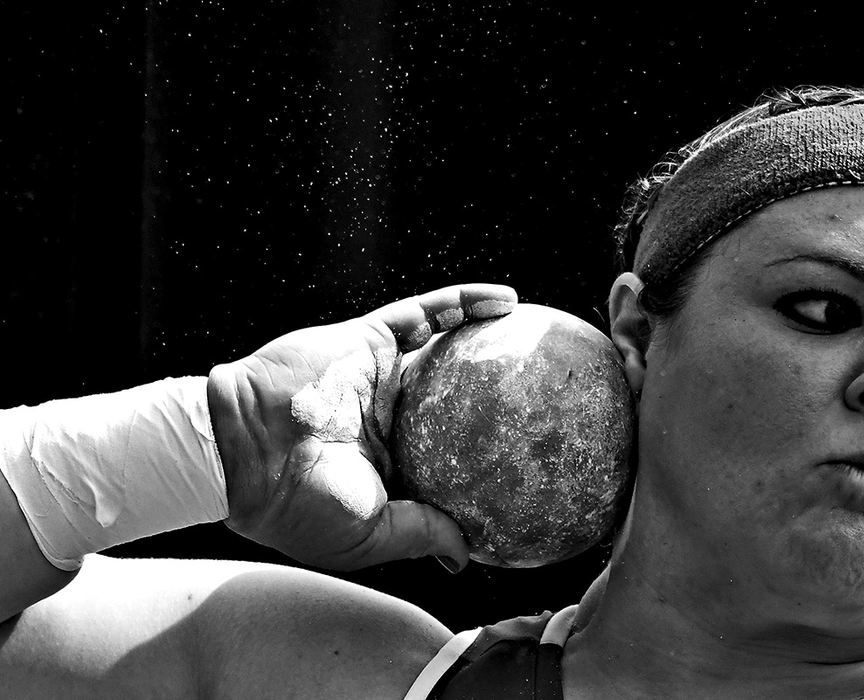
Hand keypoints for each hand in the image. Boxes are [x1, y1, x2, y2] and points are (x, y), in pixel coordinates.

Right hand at [207, 284, 516, 570]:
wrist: (241, 453)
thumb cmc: (303, 506)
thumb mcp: (374, 534)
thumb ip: (424, 533)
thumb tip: (467, 555)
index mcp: (393, 459)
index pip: (452, 446)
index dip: (491, 444)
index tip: (534, 445)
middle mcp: (391, 413)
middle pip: (456, 392)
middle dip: (497, 386)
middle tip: (545, 383)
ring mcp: (380, 373)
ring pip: (446, 345)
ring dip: (488, 334)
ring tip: (534, 330)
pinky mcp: (369, 337)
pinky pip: (425, 312)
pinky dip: (463, 302)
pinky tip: (505, 302)